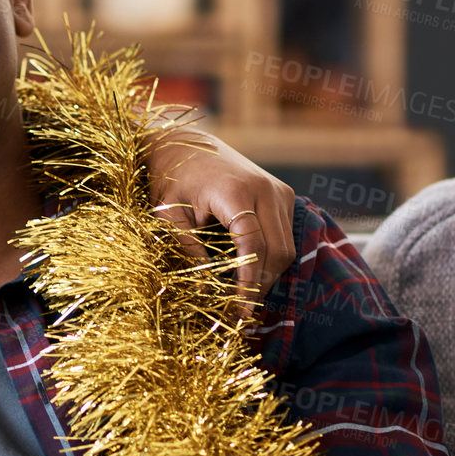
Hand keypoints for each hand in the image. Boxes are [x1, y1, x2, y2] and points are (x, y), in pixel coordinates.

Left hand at [148, 127, 296, 303]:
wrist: (186, 144)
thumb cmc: (170, 179)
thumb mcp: (168, 215)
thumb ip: (186, 249)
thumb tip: (203, 290)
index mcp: (235, 192)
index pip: (253, 246)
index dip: (248, 281)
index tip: (239, 310)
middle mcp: (264, 189)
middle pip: (277, 251)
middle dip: (260, 284)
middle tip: (240, 311)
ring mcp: (279, 191)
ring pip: (286, 247)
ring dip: (268, 275)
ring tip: (244, 296)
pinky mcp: (283, 194)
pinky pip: (286, 236)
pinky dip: (272, 258)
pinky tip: (252, 273)